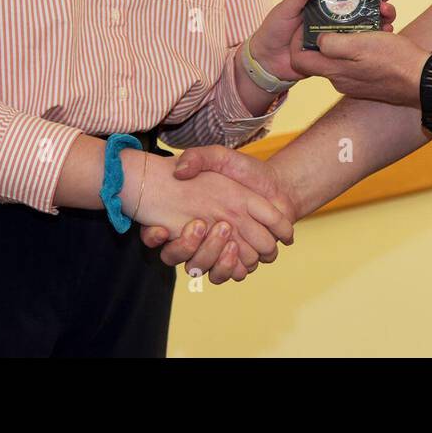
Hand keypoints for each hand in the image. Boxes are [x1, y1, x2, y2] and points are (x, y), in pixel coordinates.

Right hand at [139, 146, 297, 283]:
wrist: (279, 185)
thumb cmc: (246, 171)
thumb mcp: (220, 157)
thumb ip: (198, 158)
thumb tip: (179, 171)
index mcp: (187, 216)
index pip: (155, 234)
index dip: (153, 236)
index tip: (161, 228)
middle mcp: (199, 237)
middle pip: (177, 256)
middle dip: (187, 246)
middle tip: (200, 225)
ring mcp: (219, 251)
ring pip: (201, 268)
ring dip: (209, 256)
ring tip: (222, 240)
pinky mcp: (240, 260)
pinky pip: (228, 275)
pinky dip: (230, 266)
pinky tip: (235, 249)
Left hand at [246, 0, 397, 82]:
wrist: (271, 62)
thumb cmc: (275, 31)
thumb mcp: (285, 9)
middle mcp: (339, 8)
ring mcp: (345, 26)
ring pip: (373, 11)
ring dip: (385, 7)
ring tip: (387, 9)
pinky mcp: (349, 45)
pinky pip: (369, 37)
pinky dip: (381, 32)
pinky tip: (387, 31)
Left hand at [289, 29, 428, 106]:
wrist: (424, 80)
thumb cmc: (393, 61)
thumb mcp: (359, 45)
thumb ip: (332, 44)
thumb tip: (318, 39)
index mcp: (334, 70)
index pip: (300, 60)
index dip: (298, 40)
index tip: (307, 21)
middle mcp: (341, 79)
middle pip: (320, 55)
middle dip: (325, 32)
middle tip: (337, 14)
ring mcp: (355, 81)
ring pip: (342, 55)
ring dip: (348, 36)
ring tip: (363, 19)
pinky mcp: (369, 80)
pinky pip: (357, 60)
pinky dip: (362, 45)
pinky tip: (375, 33)